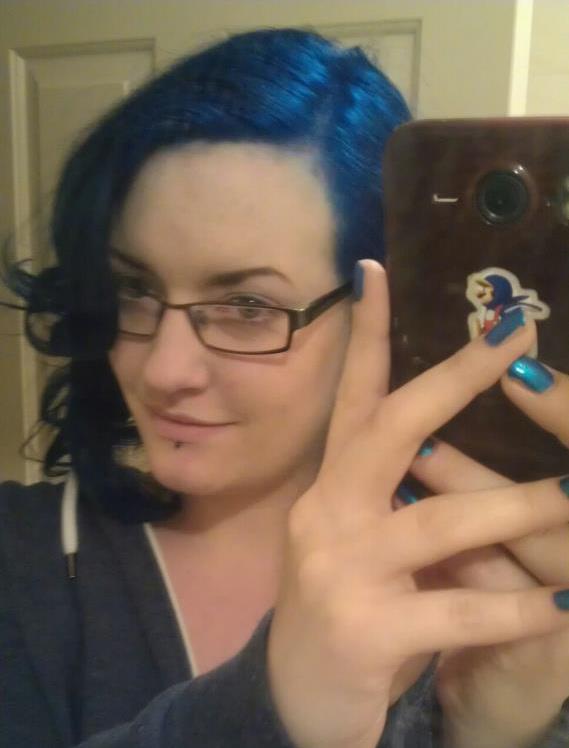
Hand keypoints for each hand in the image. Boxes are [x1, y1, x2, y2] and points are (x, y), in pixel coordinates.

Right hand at [267, 261, 568, 747]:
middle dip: (454, 379)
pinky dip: (516, 607)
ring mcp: (339, 569)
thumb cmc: (340, 608)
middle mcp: (326, 512)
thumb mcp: (358, 539)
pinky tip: (561, 602)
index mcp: (331, 486)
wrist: (293, 701)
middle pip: (392, 429)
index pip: (350, 396)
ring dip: (519, 506)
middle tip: (514, 337)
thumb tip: (444, 446)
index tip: (377, 270)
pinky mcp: (363, 630)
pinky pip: (455, 611)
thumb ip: (391, 493)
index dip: (364, 333)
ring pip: (438, 521)